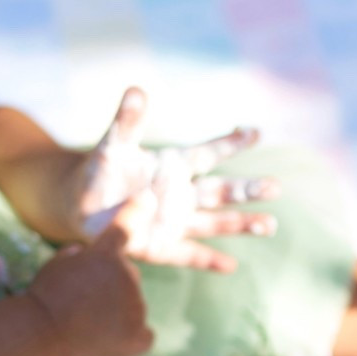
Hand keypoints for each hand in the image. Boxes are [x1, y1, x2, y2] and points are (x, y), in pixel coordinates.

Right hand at [28, 223, 154, 355]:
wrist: (41, 333)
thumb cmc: (44, 298)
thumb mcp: (56, 265)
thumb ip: (79, 256)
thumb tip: (86, 256)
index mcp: (106, 255)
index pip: (125, 228)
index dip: (137, 211)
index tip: (147, 198)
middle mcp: (128, 276)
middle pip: (128, 277)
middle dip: (112, 286)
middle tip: (82, 303)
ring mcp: (137, 307)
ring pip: (134, 305)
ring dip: (118, 312)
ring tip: (87, 324)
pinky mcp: (139, 335)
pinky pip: (144, 334)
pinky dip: (131, 337)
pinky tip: (109, 341)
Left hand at [75, 87, 278, 273]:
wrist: (82, 206)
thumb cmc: (102, 172)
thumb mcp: (113, 145)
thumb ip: (126, 121)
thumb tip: (136, 89)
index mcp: (174, 167)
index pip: (208, 154)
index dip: (230, 143)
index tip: (255, 132)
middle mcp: (182, 196)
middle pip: (220, 192)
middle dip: (247, 190)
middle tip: (275, 186)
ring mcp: (174, 223)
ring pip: (213, 223)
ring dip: (240, 224)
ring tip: (269, 224)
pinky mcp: (161, 248)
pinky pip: (188, 255)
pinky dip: (208, 261)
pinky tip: (231, 266)